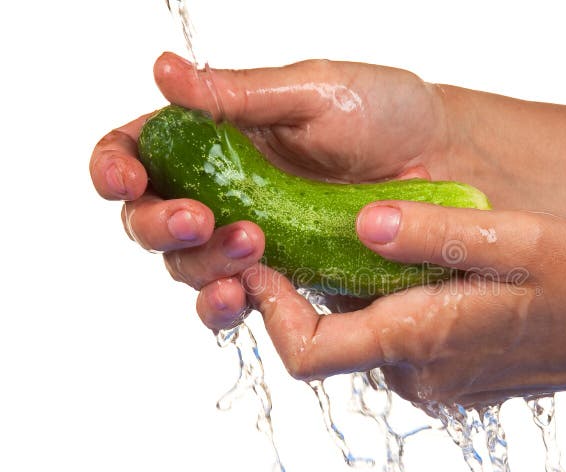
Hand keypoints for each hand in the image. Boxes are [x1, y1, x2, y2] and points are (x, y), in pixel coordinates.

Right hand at [90, 52, 454, 327]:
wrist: (448, 163)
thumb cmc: (386, 115)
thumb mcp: (312, 91)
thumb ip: (236, 94)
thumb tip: (163, 72)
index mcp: (216, 139)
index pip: (141, 153)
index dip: (118, 167)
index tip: (127, 176)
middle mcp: (224, 192)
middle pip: (150, 222)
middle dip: (158, 225)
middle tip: (197, 219)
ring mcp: (253, 241)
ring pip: (189, 269)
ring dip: (201, 267)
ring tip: (248, 247)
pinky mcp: (286, 281)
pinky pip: (238, 303)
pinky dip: (229, 305)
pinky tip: (247, 294)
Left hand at [238, 201, 565, 406]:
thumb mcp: (517, 240)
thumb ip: (435, 233)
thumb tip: (362, 221)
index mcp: (422, 338)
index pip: (309, 352)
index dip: (272, 308)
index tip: (263, 257)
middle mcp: (416, 372)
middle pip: (325, 340)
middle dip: (301, 289)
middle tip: (297, 226)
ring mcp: (431, 379)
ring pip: (358, 338)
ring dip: (343, 293)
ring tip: (352, 235)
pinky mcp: (446, 374)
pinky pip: (390, 341)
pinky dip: (379, 305)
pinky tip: (404, 264)